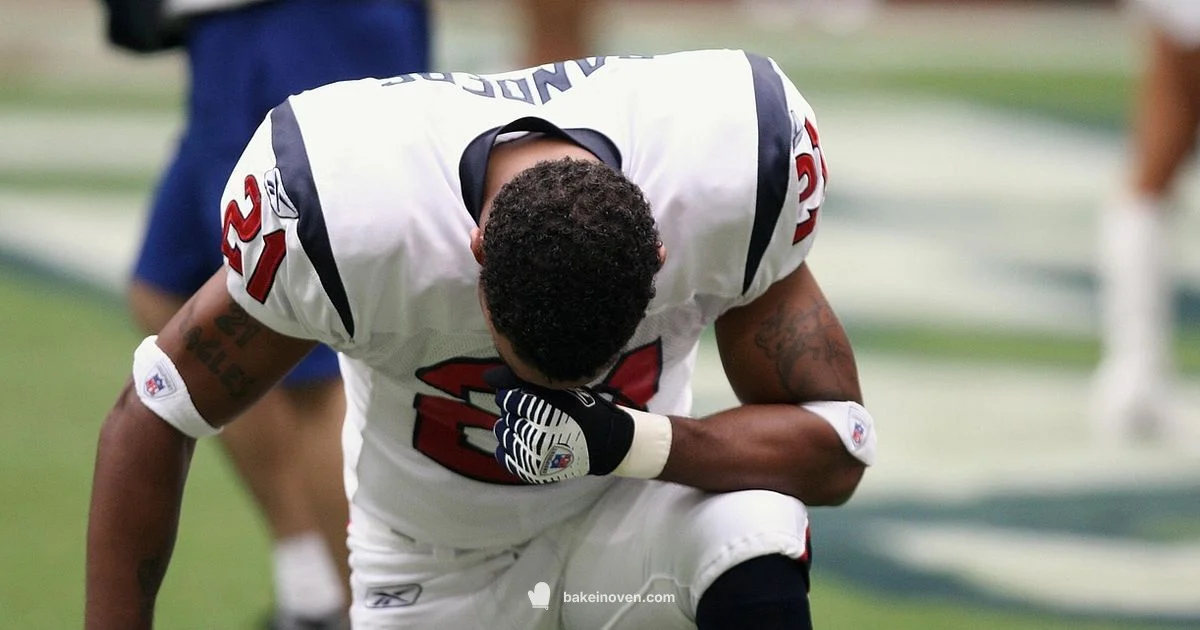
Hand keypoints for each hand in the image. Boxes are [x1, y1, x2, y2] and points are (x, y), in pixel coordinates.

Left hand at [486, 366, 634, 483]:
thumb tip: (488, 377)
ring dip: (511, 427)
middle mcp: (536, 437)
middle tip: (531, 412)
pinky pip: (505, 456)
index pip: (509, 399)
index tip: (519, 395)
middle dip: (515, 411)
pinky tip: (520, 440)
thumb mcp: (562, 391)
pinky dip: (507, 447)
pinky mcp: (531, 471)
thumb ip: (529, 384)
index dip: (512, 395)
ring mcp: (533, 458)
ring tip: (528, 425)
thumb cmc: (584, 411)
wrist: (605, 444)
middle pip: (507, 416)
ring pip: (504, 435)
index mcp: (545, 415)